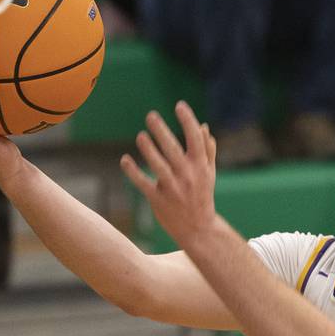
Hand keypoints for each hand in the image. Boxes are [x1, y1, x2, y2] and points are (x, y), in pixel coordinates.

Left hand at [120, 101, 217, 246]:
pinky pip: (143, 183)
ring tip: (141, 136)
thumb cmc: (203, 196)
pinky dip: (133, 172)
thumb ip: (207, 149)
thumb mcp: (210, 173)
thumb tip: (203, 126)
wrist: (198, 229)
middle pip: (173, 149)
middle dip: (162, 131)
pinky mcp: (158, 200)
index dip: (188, 121)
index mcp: (200, 166)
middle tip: (151, 115)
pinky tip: (124, 160)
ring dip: (148, 149)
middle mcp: (187, 175)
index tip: (179, 105)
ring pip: (158, 165)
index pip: (195, 139)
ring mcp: (172, 188)